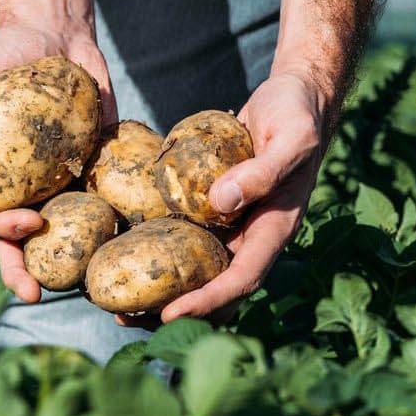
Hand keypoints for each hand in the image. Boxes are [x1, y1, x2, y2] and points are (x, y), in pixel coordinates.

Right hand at [0, 23, 113, 302]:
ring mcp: (62, 182)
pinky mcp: (97, 170)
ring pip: (64, 235)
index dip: (3, 230)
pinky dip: (115, 225)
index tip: (29, 224)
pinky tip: (130, 245)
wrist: (54, 37)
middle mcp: (25, 188)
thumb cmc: (2, 55)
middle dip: (26, 271)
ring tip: (86, 288)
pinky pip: (106, 202)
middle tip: (40, 291)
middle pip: (21, 242)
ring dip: (71, 264)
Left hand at [128, 71, 331, 324]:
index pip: (242, 278)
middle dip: (174, 309)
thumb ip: (263, 171)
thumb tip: (220, 202)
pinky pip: (186, 234)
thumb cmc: (298, 116)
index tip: (170, 315)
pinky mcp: (212, 206)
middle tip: (126, 318)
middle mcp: (251, 234)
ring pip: (196, 269)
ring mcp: (232, 222)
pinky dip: (158, 248)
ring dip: (161, 288)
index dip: (208, 300)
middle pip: (214, 287)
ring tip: (116, 300)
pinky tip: (124, 249)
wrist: (295, 97)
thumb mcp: (291, 139)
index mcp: (274, 229)